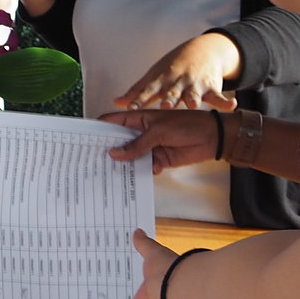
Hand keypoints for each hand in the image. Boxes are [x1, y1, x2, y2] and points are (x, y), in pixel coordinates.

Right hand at [102, 109, 221, 171]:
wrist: (214, 138)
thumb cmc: (189, 125)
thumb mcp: (159, 131)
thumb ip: (137, 145)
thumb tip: (114, 154)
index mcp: (138, 119)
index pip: (112, 122)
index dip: (98, 129)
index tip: (85, 139)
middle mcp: (140, 133)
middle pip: (118, 142)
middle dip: (107, 150)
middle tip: (93, 161)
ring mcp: (148, 147)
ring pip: (129, 157)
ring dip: (122, 165)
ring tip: (108, 173)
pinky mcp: (157, 160)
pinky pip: (142, 168)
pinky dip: (137, 173)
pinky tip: (130, 179)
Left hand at [114, 32, 241, 110]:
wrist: (203, 49)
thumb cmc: (173, 66)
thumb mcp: (155, 76)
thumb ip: (137, 91)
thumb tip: (117, 102)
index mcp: (161, 80)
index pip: (148, 90)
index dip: (139, 99)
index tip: (131, 107)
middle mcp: (178, 82)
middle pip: (172, 92)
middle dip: (169, 98)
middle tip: (166, 105)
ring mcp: (195, 84)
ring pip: (194, 93)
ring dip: (193, 98)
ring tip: (192, 105)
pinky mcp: (211, 86)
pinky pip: (219, 95)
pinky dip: (225, 101)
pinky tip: (231, 106)